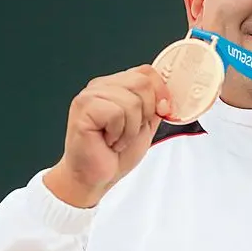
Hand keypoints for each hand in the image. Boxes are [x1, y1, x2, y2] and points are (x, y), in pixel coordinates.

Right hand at [44, 64, 172, 207]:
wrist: (94, 177)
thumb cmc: (115, 154)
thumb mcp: (145, 125)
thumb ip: (156, 106)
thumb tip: (168, 97)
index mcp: (116, 85)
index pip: (146, 72)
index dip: (160, 91)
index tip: (162, 112)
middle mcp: (101, 86)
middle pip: (142, 83)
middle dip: (146, 113)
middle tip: (131, 131)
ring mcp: (90, 95)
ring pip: (131, 101)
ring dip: (131, 129)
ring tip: (117, 139)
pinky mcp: (83, 108)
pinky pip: (116, 114)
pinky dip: (119, 134)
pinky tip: (108, 141)